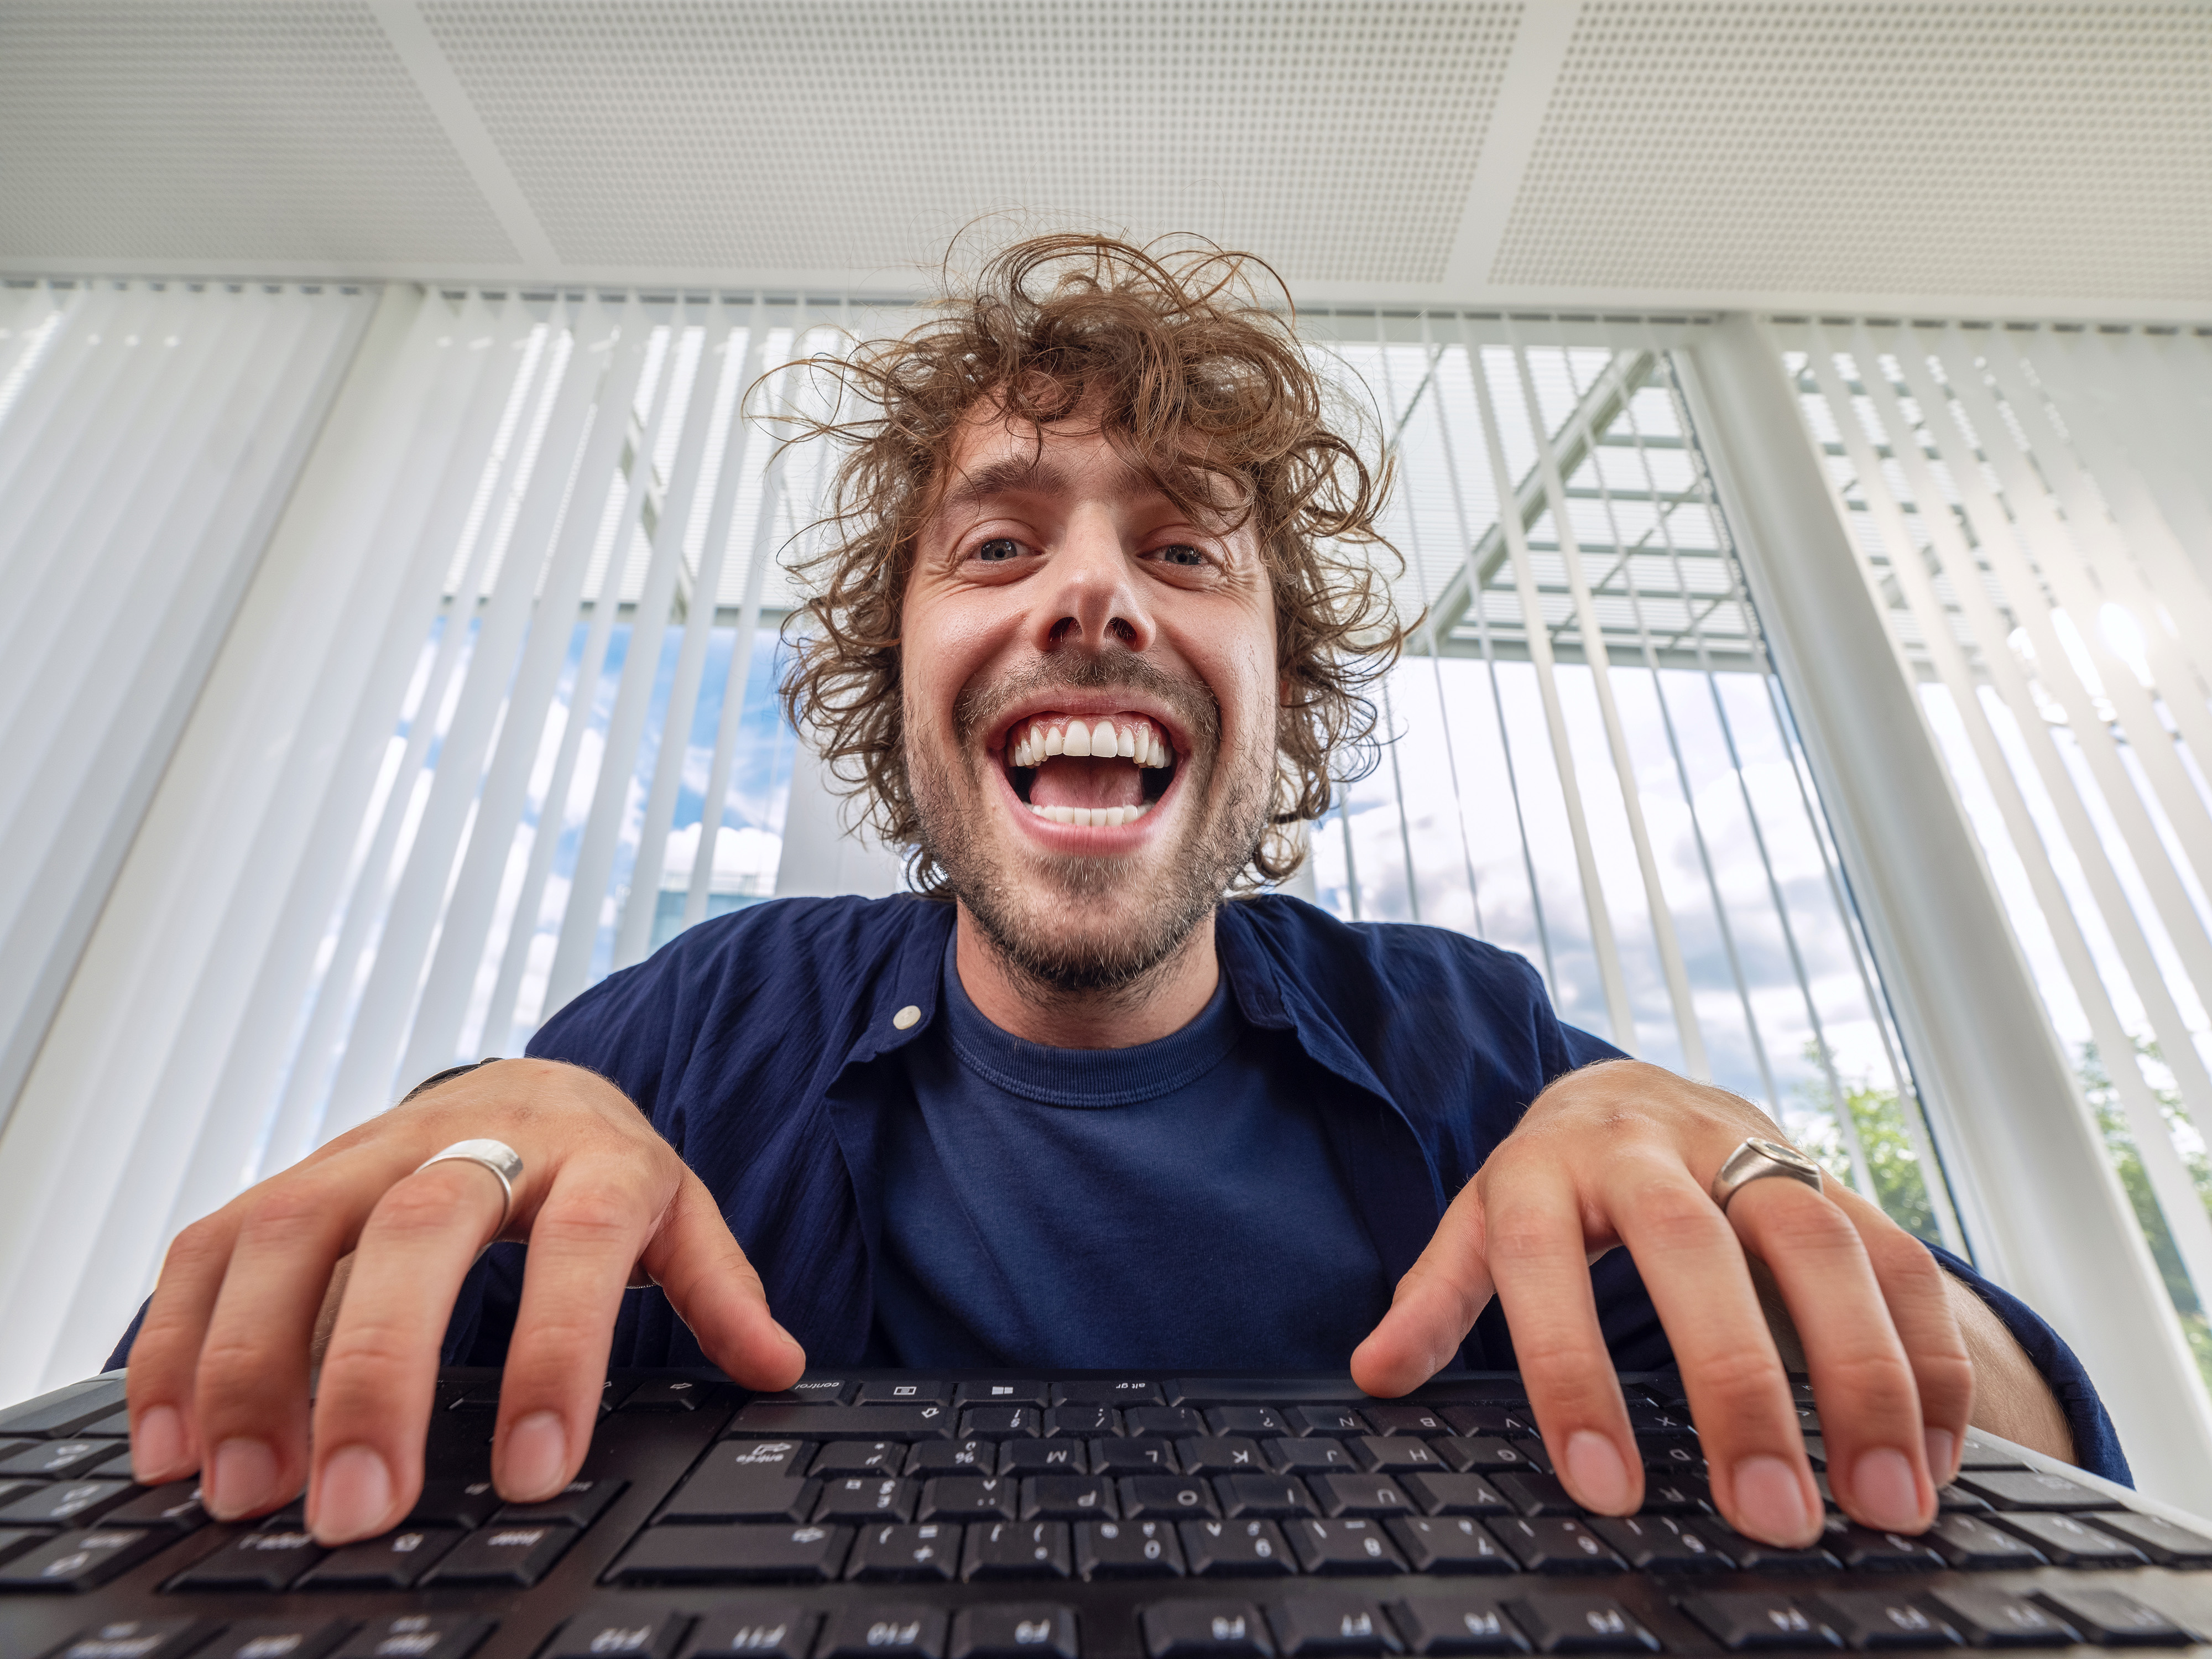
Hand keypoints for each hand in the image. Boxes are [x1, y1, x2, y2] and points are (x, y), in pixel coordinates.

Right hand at [124, 1059, 804, 1543]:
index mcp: (593, 1156)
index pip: (580, 1243)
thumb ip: (718, 1288)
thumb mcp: (679, 1214)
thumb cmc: (603, 1170)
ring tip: (241, 1489)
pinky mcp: (291, 1173)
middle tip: (354, 1507)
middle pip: (418, 1230)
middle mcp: (476, 1140)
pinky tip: (167, 1440)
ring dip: (250, 1360)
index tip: (533, 1471)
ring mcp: (371, 1148)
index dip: (558, 1350)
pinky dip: (178, 1338)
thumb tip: (776, 1365)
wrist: (534, 1081)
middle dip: (376, 1371)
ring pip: (293, 1227)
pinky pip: (214, 1240)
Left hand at [1350, 1059, 1973, 1545]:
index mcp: (1548, 1164)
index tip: (1605, 1491)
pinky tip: (1934, 1459)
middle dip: (1739, 1384)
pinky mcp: (1835, 1176)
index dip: (1571, 1373)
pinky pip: (1898, 1260)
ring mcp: (1754, 1151)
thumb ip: (1437, 1296)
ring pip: (1821, 1244)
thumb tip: (1375, 1375)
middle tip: (1774, 1516)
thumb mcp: (1479, 1224)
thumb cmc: (1550, 1180)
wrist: (1633, 1088)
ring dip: (1868, 1378)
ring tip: (1887, 1505)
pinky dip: (1928, 1359)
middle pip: (1698, 1248)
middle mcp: (1654, 1148)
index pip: (1546, 1263)